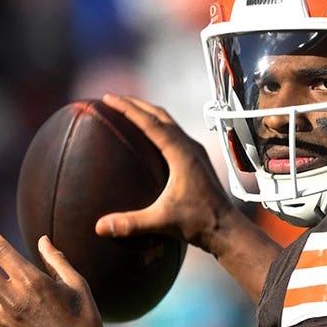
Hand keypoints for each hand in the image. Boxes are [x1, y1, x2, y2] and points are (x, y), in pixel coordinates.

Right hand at [95, 94, 282, 301]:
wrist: (228, 229)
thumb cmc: (199, 223)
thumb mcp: (162, 222)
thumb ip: (130, 224)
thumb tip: (98, 227)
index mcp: (181, 153)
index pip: (150, 122)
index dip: (127, 108)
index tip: (108, 97)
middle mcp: (190, 147)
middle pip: (160, 115)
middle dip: (135, 104)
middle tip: (112, 98)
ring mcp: (196, 152)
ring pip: (169, 122)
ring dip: (148, 112)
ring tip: (128, 110)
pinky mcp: (198, 160)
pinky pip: (175, 134)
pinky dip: (158, 126)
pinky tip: (149, 135)